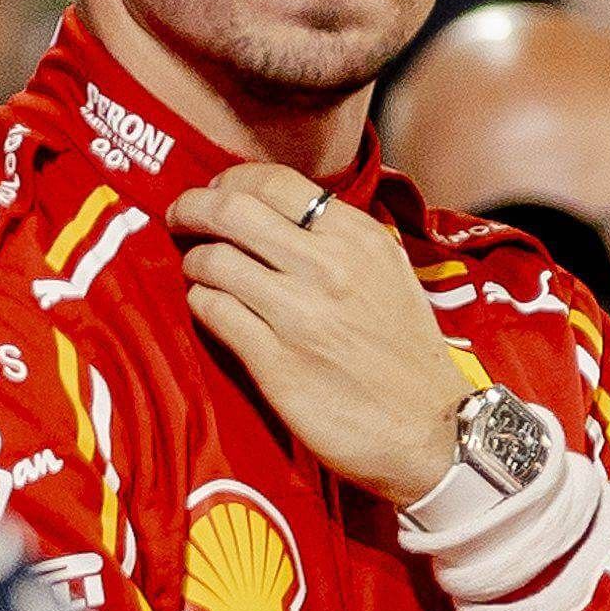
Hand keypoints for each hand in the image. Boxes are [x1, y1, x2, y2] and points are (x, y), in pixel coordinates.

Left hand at [174, 164, 470, 499]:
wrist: (429, 430)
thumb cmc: (407, 354)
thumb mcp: (389, 274)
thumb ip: (340, 239)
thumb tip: (279, 213)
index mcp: (358, 238)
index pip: (275, 182)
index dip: (232, 180)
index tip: (218, 192)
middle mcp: (328, 267)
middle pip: (233, 210)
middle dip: (192, 207)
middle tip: (181, 217)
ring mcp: (299, 314)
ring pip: (214, 260)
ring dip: (194, 261)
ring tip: (196, 270)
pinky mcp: (274, 361)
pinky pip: (213, 311)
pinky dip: (200, 302)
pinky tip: (208, 307)